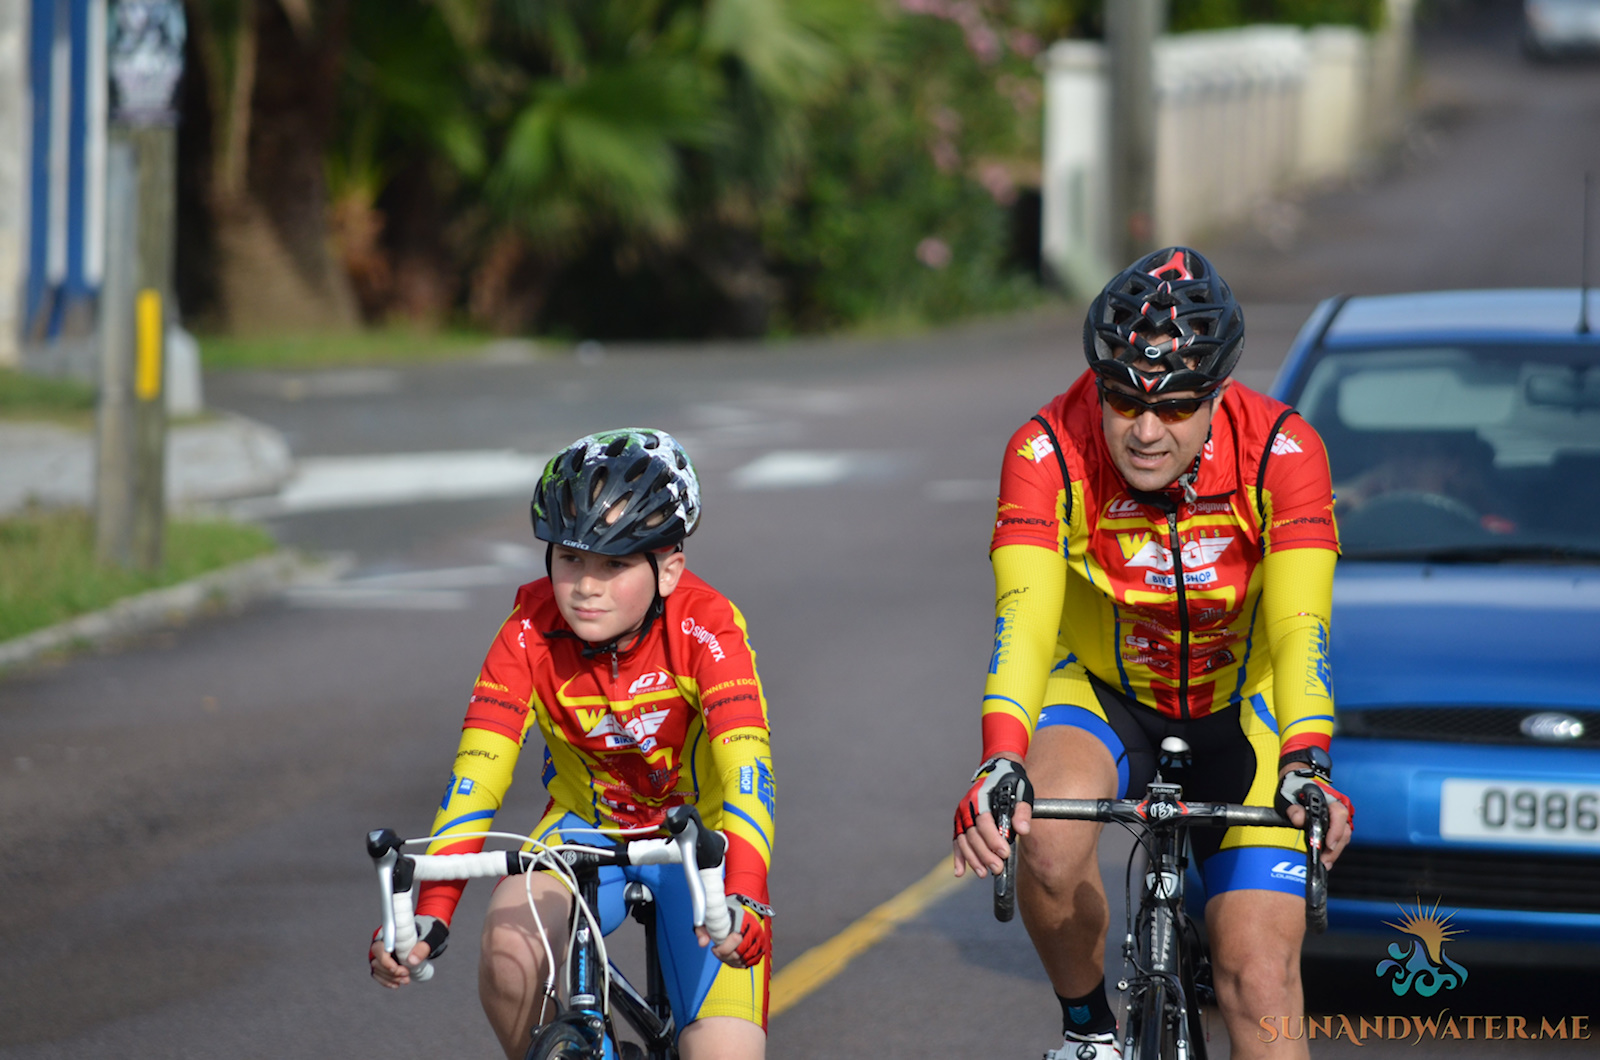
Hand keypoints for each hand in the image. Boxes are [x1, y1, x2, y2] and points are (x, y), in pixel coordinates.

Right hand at [368, 915, 446, 987]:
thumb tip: (412, 960)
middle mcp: (382, 943)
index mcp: (391, 933)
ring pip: (377, 969)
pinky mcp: (381, 963)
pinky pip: (378, 975)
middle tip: (407, 974)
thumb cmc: (427, 936)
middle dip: (391, 972)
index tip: (395, 968)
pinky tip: (397, 984)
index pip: (378, 947)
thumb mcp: (430, 939)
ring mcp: (380, 954)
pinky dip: (387, 981)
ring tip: (406, 979)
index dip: (384, 960)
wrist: (426, 938)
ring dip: (391, 978)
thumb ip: (422, 948)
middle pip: (377, 961)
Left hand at [694, 897, 769, 967]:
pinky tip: (731, 958)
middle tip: (717, 951)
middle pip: (738, 955)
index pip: (736, 940)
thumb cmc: (722, 917)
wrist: (739, 913)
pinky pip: (750, 962)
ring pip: (743, 961)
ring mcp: (759, 940)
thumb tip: (703, 943)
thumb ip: (703, 931)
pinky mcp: (761, 947)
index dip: (722, 949)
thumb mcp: (709, 920)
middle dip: (724, 956)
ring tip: (723, 954)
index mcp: (742, 920)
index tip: (714, 947)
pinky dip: (739, 963)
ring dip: (730, 961)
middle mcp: (754, 930)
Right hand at [952, 756, 1032, 878]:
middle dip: (984, 854)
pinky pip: (957, 841)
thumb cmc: (1011, 782)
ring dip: (972, 858)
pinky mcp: (961, 822)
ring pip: (963, 840)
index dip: (993, 839)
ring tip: (984, 873)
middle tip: (997, 868)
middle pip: (973, 834)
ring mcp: (962, 815)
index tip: (1004, 853)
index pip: (984, 822)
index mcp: (982, 798)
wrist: (998, 770)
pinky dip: (958, 857)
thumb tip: (1023, 830)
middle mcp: (968, 807)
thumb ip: (1022, 812)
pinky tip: (960, 872)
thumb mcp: (1021, 792)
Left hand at [1279, 769, 1352, 867]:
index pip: (1339, 814)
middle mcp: (1336, 809)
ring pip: (1343, 838)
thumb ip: (1293, 808)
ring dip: (1334, 852)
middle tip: (1324, 861)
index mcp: (1328, 799)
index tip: (1327, 845)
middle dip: (1335, 849)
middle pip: (1344, 831)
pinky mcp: (1333, 828)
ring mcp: (1336, 819)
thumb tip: (1299, 819)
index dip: (1335, 831)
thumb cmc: (1292, 789)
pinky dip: (1331, 850)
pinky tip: (1324, 859)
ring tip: (1323, 863)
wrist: (1294, 784)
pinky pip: (1337, 840)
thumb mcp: (1288, 796)